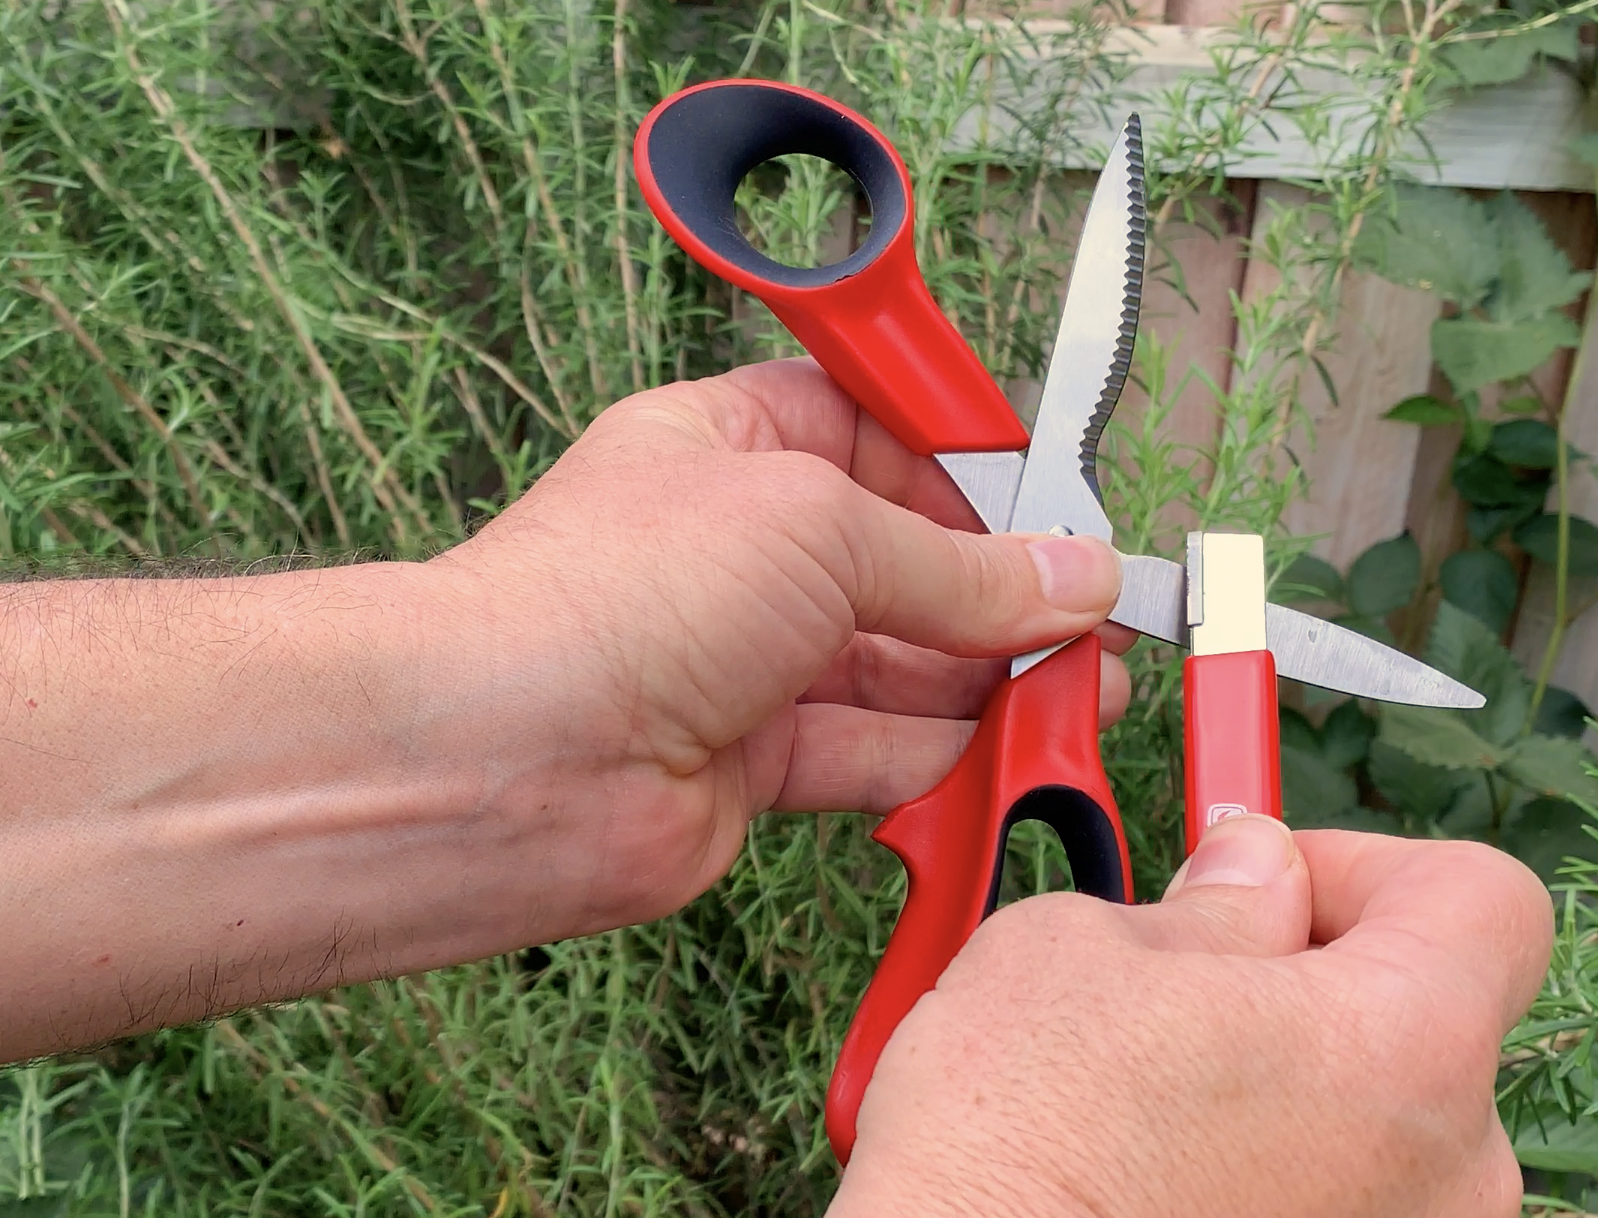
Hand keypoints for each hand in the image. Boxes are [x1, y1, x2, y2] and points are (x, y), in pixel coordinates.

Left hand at [424, 357, 1133, 934]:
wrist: (505, 758)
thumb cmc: (615, 598)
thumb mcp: (819, 528)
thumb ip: (958, 564)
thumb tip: (1068, 575)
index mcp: (731, 448)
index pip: (874, 431)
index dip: (967, 462)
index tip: (1053, 499)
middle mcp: (737, 551)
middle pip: (902, 558)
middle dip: (1001, 588)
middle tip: (1092, 612)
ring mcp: (744, 659)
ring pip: (898, 663)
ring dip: (991, 677)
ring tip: (1084, 685)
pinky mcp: (753, 759)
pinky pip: (873, 750)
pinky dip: (944, 753)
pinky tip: (1013, 749)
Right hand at [831, 819, 1552, 1217]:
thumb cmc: (1010, 1150)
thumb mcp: (1079, 952)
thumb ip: (1209, 901)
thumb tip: (1255, 873)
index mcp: (1404, 1048)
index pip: (1484, 902)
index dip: (1370, 867)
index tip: (1270, 886)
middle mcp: (1450, 1175)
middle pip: (1428, 1024)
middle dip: (1314, 987)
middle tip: (1186, 989)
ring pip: (1379, 1131)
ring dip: (1290, 1094)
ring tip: (1153, 1104)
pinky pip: (1341, 1210)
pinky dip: (1273, 1185)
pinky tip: (1161, 1184)